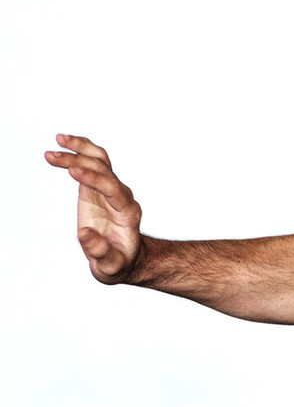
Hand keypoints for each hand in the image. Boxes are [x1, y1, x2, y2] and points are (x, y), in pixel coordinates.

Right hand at [45, 134, 142, 283]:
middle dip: (79, 161)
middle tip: (52, 156)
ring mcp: (112, 189)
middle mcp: (123, 196)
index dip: (94, 179)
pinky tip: (62, 144)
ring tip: (57, 141)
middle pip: (105, 170)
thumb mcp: (110, 265)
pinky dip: (79, 152)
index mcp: (128, 213)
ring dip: (80, 149)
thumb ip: (100, 252)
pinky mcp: (100, 187)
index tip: (72, 171)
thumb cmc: (118, 263)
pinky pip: (93, 164)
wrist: (126, 257)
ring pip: (100, 161)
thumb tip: (85, 233)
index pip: (113, 189)